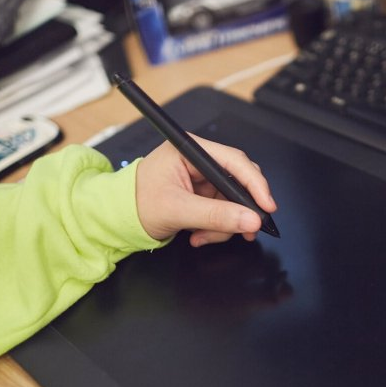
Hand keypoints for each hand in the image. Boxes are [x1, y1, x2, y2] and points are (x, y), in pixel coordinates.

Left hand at [135, 134, 276, 245]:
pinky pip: (224, 212)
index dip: (255, 184)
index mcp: (191, 150)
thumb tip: (249, 220)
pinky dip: (217, 227)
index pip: (234, 161)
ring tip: (203, 236)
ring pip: (234, 202)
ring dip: (224, 224)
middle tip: (246, 230)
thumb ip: (216, 216)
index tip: (266, 206)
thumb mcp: (177, 210)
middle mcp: (200, 161)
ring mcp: (203, 180)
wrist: (119, 218)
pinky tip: (200, 234)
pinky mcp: (204, 196)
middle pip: (239, 182)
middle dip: (240, 210)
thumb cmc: (135, 203)